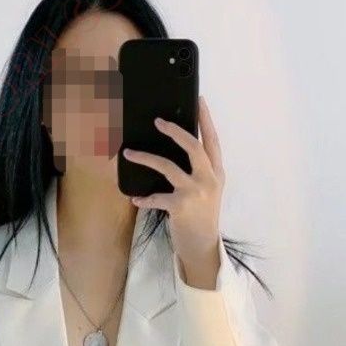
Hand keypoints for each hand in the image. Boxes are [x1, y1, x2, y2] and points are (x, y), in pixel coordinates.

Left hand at [123, 94, 224, 263]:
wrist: (203, 246)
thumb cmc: (202, 215)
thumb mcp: (208, 190)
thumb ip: (198, 170)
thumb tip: (178, 146)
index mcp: (216, 172)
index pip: (212, 140)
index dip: (206, 119)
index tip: (199, 100)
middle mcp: (209, 179)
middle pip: (192, 146)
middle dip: (174, 131)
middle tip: (157, 121)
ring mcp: (195, 192)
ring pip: (167, 166)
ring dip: (145, 158)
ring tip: (129, 152)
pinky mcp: (180, 206)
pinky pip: (156, 196)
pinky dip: (144, 197)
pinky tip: (136, 198)